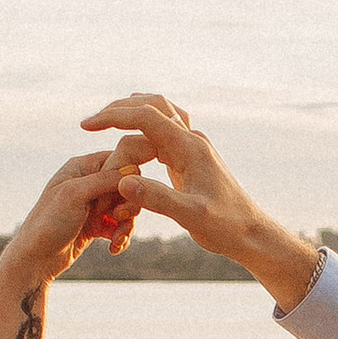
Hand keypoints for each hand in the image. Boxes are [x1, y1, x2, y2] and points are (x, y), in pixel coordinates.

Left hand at [10, 149, 135, 286]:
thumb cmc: (49, 223)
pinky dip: (120, 237)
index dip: (128, 176)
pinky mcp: (96, 225)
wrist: (36, 259)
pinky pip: (120, 226)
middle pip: (127, 186)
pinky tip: (113, 248)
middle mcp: (88, 182)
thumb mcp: (76, 194)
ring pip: (126, 208)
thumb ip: (105, 179)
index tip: (122, 194)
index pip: (119, 158)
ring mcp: (93, 205)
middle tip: (117, 218)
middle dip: (129, 205)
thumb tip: (134, 170)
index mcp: (81, 167)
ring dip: (126, 225)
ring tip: (117, 239)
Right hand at [80, 93, 322, 309]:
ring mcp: (193, 147)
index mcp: (190, 147)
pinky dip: (143, 128)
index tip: (86, 126)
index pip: (146, 116)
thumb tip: (123, 180)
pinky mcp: (191, 158)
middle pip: (153, 104)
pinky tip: (129, 141)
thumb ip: (158, 198)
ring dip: (132, 113)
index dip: (114, 117)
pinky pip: (164, 131)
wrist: (252, 234)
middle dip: (119, 109)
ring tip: (104, 124)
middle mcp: (192, 140)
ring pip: (160, 113)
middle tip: (90, 123)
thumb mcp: (191, 217)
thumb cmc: (226, 228)